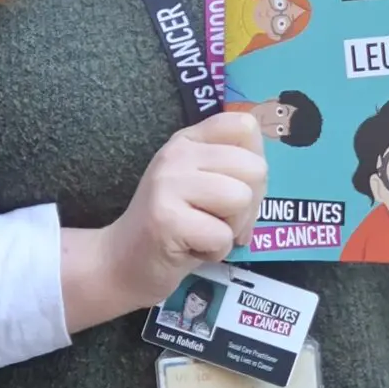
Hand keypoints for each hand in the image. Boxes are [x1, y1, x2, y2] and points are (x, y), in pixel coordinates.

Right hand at [60, 111, 268, 333]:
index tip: (236, 185)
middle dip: (250, 204)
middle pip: (255, 167)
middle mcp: (177, 154)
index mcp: (188, 140)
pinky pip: (223, 235)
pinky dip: (215, 251)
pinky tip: (191, 248)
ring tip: (205, 232)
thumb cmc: (174, 224)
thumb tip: (266, 167)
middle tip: (221, 220)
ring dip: (232, 228)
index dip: (256, 161)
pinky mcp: (167, 219)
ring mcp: (168, 184)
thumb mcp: (199, 183)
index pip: (245, 126)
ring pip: (242, 198)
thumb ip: (230, 167)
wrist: (122, 261)